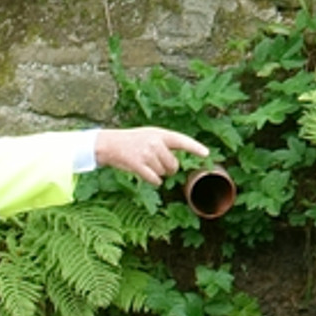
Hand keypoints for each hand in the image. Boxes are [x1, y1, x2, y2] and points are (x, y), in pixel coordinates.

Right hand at [92, 126, 213, 185]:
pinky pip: (154, 179)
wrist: (110, 144)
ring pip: (163, 173)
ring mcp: (146, 154)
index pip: (182, 141)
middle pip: (173, 164)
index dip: (195, 148)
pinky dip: (154, 180)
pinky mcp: (138, 165)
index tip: (206, 153)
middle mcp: (155, 143)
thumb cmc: (132, 141)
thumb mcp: (150, 135)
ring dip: (158, 173)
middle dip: (169, 168)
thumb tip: (176, 163)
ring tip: (146, 164)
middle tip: (159, 164)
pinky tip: (147, 176)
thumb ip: (165, 143)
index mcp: (161, 134)